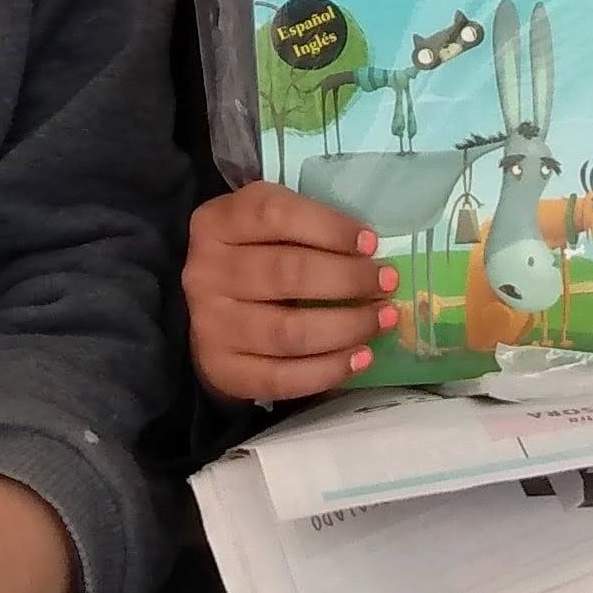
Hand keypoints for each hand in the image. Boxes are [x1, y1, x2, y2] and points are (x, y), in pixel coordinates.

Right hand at [185, 179, 393, 401]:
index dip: (329, 227)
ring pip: (289, 331)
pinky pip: (282, 377)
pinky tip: (360, 358)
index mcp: (215, 223)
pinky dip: (328, 369)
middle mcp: (205, 273)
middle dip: (349, 279)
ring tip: (383, 320)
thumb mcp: (263, 227)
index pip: (274, 215)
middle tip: (387, 283)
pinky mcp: (222, 370)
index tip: (371, 242)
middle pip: (287, 273)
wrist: (210, 315)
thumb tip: (370, 251)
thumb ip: (304, 227)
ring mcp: (210, 325)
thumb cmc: (252, 259)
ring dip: (347, 326)